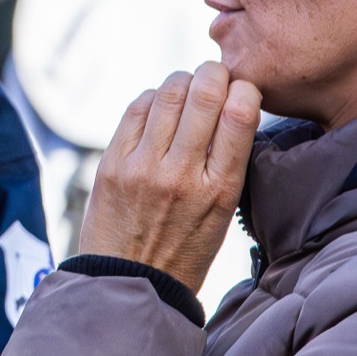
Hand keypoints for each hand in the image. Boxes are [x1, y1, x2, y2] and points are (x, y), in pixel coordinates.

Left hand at [78, 61, 261, 291]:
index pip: (241, 113)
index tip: (242, 91)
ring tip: (187, 89)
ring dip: (182, 81)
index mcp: (220, 189)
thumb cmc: (185, 248)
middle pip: (204, 92)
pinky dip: (153, 98)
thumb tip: (231, 107)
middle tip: (215, 76)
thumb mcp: (223, 213)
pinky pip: (136, 109)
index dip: (244, 89)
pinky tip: (159, 108)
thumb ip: (227, 162)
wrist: (130, 282)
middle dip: (214, 73)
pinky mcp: (112, 164)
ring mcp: (143, 167)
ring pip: (168, 92)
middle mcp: (181, 174)